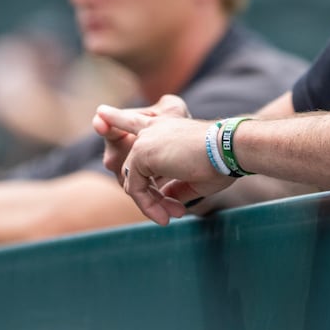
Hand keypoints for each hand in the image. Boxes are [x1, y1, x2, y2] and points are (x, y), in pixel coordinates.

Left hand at [95, 98, 232, 224]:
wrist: (229, 149)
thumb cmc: (221, 161)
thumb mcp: (194, 177)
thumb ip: (175, 186)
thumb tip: (164, 201)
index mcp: (165, 125)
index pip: (133, 121)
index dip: (115, 117)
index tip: (100, 111)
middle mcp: (151, 128)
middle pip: (131, 167)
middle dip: (149, 196)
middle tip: (172, 214)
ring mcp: (144, 140)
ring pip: (132, 182)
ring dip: (149, 204)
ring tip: (169, 218)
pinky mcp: (141, 153)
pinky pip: (135, 189)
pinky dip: (147, 206)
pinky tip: (164, 217)